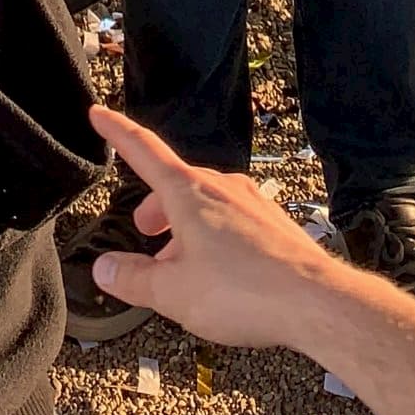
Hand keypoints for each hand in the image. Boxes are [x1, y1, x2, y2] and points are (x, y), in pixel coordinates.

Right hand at [88, 107, 334, 347]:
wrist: (315, 301)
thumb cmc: (243, 291)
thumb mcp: (172, 292)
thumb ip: (133, 279)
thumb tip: (103, 268)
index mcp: (189, 192)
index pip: (143, 150)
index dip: (117, 132)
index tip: (99, 113)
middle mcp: (221, 187)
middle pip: (175, 185)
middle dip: (155, 206)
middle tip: (144, 230)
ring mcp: (251, 203)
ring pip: (206, 204)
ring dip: (186, 227)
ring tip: (181, 263)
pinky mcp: (274, 224)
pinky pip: (233, 221)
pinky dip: (215, 238)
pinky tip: (221, 273)